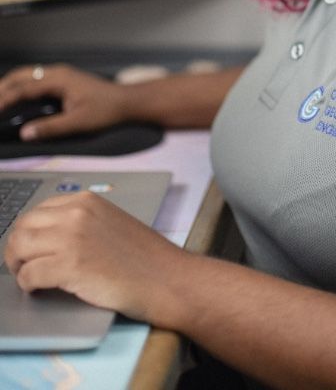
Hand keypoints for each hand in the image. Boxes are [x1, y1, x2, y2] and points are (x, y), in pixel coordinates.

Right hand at [0, 64, 127, 139]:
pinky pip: (35, 79)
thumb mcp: (78, 123)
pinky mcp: (63, 80)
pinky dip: (21, 87)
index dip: (4, 100)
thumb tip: (25, 133)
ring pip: (27, 75)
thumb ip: (51, 128)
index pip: (23, 89)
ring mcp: (60, 74)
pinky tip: (16, 98)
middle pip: (20, 76)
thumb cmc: (106, 111)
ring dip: (10, 86)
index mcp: (59, 80)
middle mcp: (57, 73)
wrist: (127, 102)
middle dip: (2, 88)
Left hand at [4, 191, 184, 322]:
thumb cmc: (143, 257)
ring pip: (19, 248)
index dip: (28, 232)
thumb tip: (46, 235)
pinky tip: (40, 289)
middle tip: (22, 265)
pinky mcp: (70, 267)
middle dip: (16, 249)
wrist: (166, 278)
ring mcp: (72, 238)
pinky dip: (28, 285)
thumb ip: (80, 221)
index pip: (37, 210)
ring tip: (28, 277)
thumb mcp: (110, 223)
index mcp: (86, 200)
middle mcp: (76, 213)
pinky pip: (28, 275)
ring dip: (18, 266)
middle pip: (22, 227)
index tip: (29, 247)